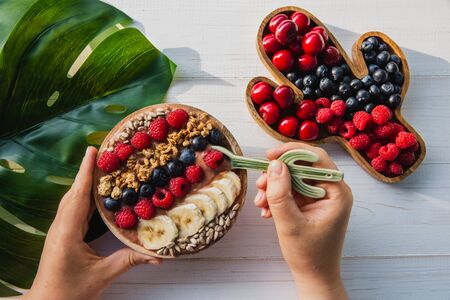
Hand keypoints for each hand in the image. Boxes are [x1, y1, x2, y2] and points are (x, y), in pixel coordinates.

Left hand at [24, 147, 160, 299]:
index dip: (85, 172)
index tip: (92, 151)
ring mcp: (59, 230)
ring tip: (99, 169)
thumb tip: (156, 256)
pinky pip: (74, 209)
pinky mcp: (62, 235)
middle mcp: (61, 226)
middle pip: (74, 192)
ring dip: (84, 182)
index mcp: (68, 232)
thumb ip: (129, 260)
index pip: (78, 195)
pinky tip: (94, 194)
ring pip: (73, 199)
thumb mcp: (103, 275)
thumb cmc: (69, 293)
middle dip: (87, 171)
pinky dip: (84, 196)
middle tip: (102, 154)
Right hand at [254, 143, 352, 299]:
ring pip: (294, 177)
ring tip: (261, 203)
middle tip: (261, 184)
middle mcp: (331, 190)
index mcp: (337, 192)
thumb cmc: (308, 254)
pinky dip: (276, 196)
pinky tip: (267, 210)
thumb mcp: (290, 223)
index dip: (291, 152)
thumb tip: (274, 165)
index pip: (316, 159)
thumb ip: (280, 194)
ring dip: (274, 187)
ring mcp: (320, 196)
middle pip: (303, 166)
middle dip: (278, 173)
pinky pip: (291, 190)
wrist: (313, 275)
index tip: (269, 156)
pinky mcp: (310, 202)